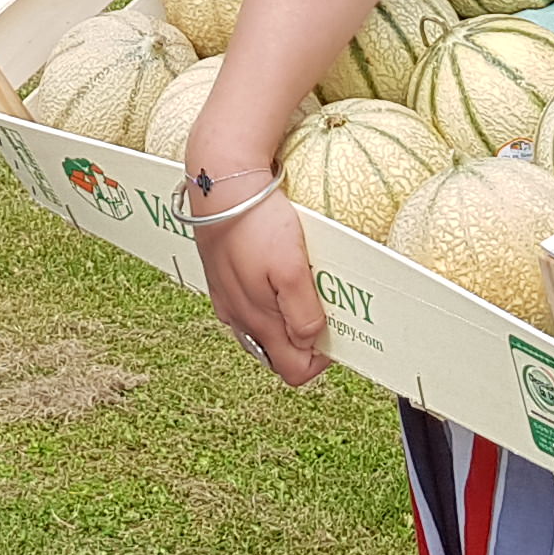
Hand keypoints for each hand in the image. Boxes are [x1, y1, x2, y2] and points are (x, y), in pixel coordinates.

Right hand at [192, 170, 331, 385]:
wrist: (219, 183)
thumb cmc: (255, 222)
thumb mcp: (290, 269)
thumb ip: (302, 313)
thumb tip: (310, 342)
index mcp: (257, 323)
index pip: (293, 371)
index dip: (319, 360)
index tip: (334, 331)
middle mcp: (238, 317)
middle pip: (278, 352)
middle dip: (304, 339)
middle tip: (323, 305)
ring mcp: (227, 299)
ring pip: (263, 328)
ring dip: (286, 318)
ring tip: (302, 286)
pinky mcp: (221, 277)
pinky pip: (249, 303)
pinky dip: (268, 297)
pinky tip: (276, 271)